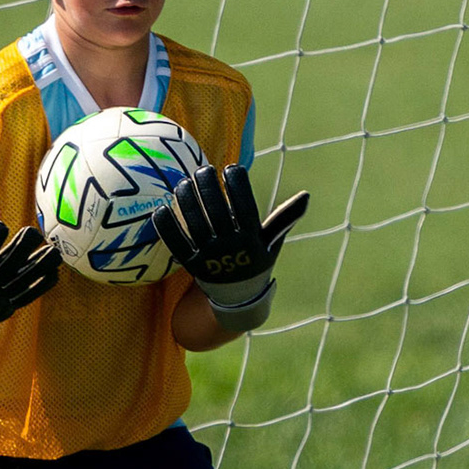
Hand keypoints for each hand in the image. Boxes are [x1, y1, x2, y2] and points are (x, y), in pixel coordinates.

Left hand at [152, 164, 308, 332]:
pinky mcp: (193, 266)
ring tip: (184, 182)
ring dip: (188, 201)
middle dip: (209, 187)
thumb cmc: (255, 261)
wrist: (239, 300)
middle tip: (203, 169)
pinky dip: (168, 227)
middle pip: (217, 212)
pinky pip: (177, 244)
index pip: (246, 207)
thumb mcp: (272, 242)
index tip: (232, 169)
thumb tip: (306, 195)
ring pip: (195, 224)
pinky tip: (161, 208)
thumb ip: (284, 218)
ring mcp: (211, 258)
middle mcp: (231, 248)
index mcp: (252, 240)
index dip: (238, 186)